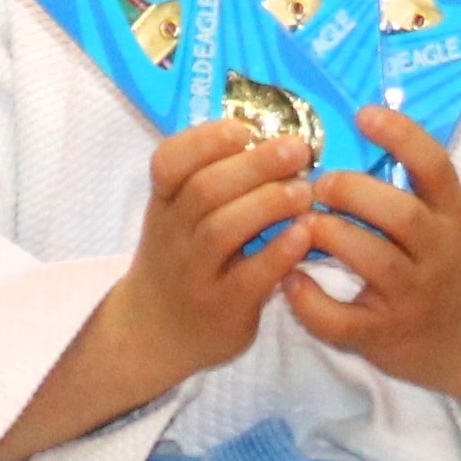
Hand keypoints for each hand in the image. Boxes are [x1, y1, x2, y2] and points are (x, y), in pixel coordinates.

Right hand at [0, 118, 314, 460]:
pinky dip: (278, 253)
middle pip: (204, 191)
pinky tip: (304, 234)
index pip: (168, 162)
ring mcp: (195, 274)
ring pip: (222, 231)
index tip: (244, 129)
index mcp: (164, 203)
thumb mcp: (179, 217)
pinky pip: (249, 278)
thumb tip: (276, 136)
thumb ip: (214, 180)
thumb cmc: (183, 260)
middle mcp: (172, 236)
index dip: (205, 140)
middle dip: (253, 165)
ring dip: (267, 204)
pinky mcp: (222, 310)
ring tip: (304, 192)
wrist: (156, 332)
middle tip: (297, 151)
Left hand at [286, 106, 460, 460]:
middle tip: (320, 185)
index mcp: (456, 218)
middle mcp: (440, 255)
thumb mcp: (458, 225)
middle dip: (349, 190)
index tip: (362, 114)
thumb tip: (363, 134)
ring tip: (305, 226)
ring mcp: (414, 298)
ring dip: (327, 234)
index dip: (400, 134)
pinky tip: (292, 281)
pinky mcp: (386, 336)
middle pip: (397, 211)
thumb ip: (422, 192)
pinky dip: (307, 299)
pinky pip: (339, 318)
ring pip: (369, 257)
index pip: (436, 166)